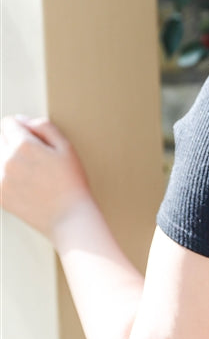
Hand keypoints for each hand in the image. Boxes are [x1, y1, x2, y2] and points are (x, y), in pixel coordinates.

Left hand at [0, 115, 92, 240]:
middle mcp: (7, 160)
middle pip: (0, 139)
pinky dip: (7, 178)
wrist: (68, 218)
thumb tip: (22, 121)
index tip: (34, 140)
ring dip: (9, 161)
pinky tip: (25, 186)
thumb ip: (44, 126)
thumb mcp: (66, 147)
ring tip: (31, 175)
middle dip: (13, 143)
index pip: (8, 123)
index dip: (22, 128)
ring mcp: (0, 179)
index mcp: (24, 145)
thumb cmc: (72, 183)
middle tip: (35, 160)